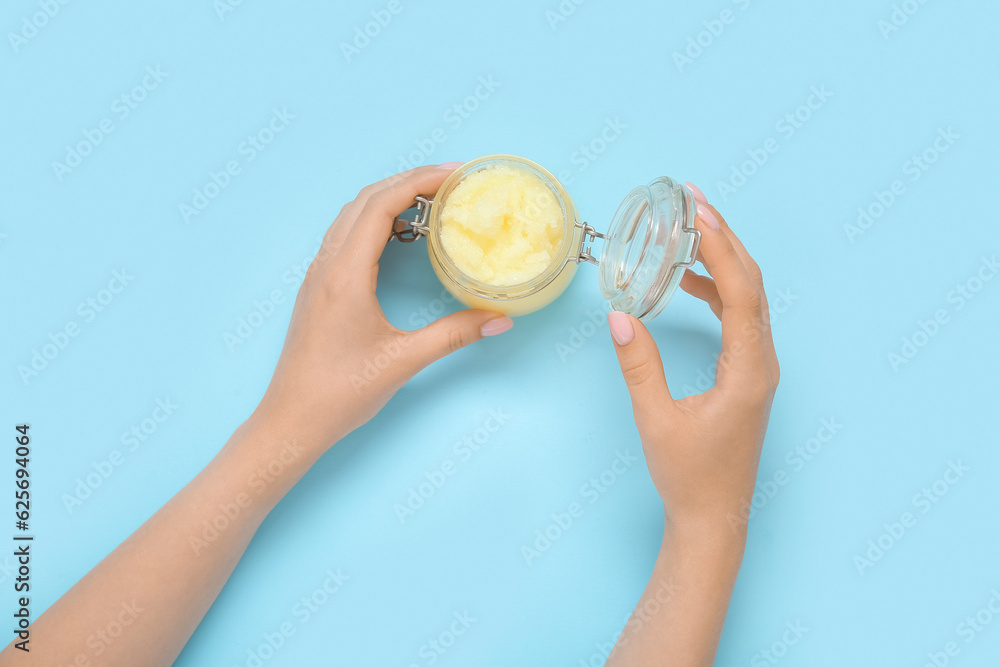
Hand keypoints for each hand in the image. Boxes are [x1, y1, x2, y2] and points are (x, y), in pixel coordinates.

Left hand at [251, 165, 512, 451]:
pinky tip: (398, 235)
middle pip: (365, 200)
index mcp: (345, 274)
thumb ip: (454, 335)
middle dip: (408, 181)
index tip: (455, 174)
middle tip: (451, 181)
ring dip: (389, 198)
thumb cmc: (340, 393)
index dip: (419, 180)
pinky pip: (344, 236)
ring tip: (429, 199)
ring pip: (351, 215)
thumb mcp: (403, 361)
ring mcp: (318, 276)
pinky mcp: (318, 289)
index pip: (380, 205)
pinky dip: (374, 220)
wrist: (291, 420)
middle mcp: (327, 266)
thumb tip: (500, 320)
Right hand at [607, 188, 778, 539]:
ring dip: (723, 260)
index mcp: (748, 370)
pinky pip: (742, 318)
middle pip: (752, 283)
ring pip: (750, 298)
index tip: (697, 212)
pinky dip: (720, 290)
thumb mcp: (656, 420)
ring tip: (690, 231)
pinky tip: (692, 283)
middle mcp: (762, 362)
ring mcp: (759, 368)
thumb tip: (619, 317)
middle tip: (693, 202)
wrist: (713, 517)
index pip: (741, 291)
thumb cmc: (689, 476)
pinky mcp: (749, 374)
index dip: (720, 246)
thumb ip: (639, 367)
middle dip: (724, 239)